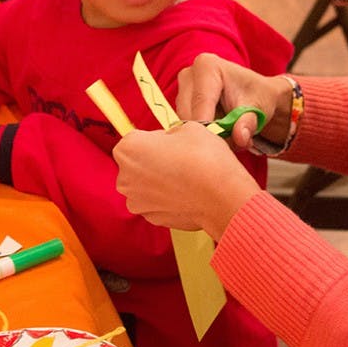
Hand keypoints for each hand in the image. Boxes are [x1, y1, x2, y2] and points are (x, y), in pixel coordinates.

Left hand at [113, 122, 260, 238]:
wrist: (223, 196)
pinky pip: (157, 203)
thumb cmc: (205, 158)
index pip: (138, 137)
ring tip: (187, 178)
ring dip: (160, 180)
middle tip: (181, 159)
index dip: (159, 138)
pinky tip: (187, 193)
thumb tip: (171, 142)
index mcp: (128, 149)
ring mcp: (137, 201)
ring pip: (146, 185)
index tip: (175, 143)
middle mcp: (125, 177)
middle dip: (155, 160)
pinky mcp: (152, 219)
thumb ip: (171, 133)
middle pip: (138, 163)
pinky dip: (168, 198)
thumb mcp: (189, 128)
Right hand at [176, 53, 293, 148]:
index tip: (221, 146)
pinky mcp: (180, 103)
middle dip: (209, 134)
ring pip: (186, 123)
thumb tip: (240, 137)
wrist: (255, 94)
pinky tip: (220, 134)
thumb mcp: (259, 108)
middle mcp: (189, 74)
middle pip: (189, 114)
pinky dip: (202, 134)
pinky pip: (185, 126)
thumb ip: (248, 122)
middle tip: (232, 144)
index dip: (210, 127)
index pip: (201, 102)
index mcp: (207, 66)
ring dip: (206, 136)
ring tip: (230, 138)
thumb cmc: (257, 96)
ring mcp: (182, 89)